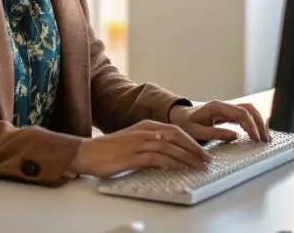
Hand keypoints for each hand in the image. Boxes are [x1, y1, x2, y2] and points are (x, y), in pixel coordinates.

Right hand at [70, 120, 210, 177]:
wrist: (86, 152)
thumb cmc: (108, 149)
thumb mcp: (132, 140)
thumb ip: (149, 143)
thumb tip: (167, 153)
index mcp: (145, 125)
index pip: (175, 130)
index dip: (191, 140)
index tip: (202, 151)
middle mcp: (144, 131)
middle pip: (177, 136)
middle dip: (195, 148)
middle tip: (207, 159)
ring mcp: (139, 142)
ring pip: (171, 147)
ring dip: (188, 157)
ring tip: (199, 166)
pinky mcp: (134, 155)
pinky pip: (159, 158)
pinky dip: (172, 163)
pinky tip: (180, 168)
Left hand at [168, 100, 270, 143]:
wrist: (178, 117)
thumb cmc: (185, 124)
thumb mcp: (196, 132)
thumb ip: (215, 134)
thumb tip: (235, 136)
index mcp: (217, 107)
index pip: (241, 113)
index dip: (251, 125)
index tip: (256, 139)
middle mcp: (224, 105)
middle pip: (249, 109)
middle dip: (259, 123)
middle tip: (265, 140)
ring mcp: (226, 109)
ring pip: (248, 111)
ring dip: (258, 123)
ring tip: (264, 139)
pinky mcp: (227, 114)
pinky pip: (243, 116)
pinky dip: (252, 124)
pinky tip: (256, 134)